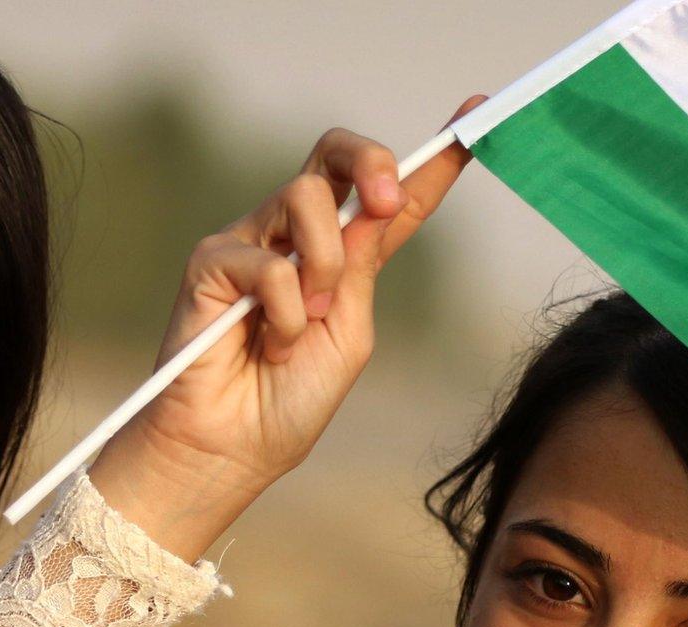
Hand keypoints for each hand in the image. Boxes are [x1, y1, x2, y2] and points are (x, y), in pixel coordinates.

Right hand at [88, 100, 482, 560]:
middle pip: (333, 157)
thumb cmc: (288, 402)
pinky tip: (266, 348)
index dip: (434, 160)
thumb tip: (378, 205)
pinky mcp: (210, 261)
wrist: (233, 450)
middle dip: (369, 161)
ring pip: (303, 197)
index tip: (477, 116)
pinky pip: (269, 262)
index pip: (389, 198)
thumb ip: (361, 267)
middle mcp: (293, 238)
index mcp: (339, 257)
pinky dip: (284, 315)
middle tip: (385, 203)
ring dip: (321, 265)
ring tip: (306, 323)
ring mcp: (250, 242)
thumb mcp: (349, 332)